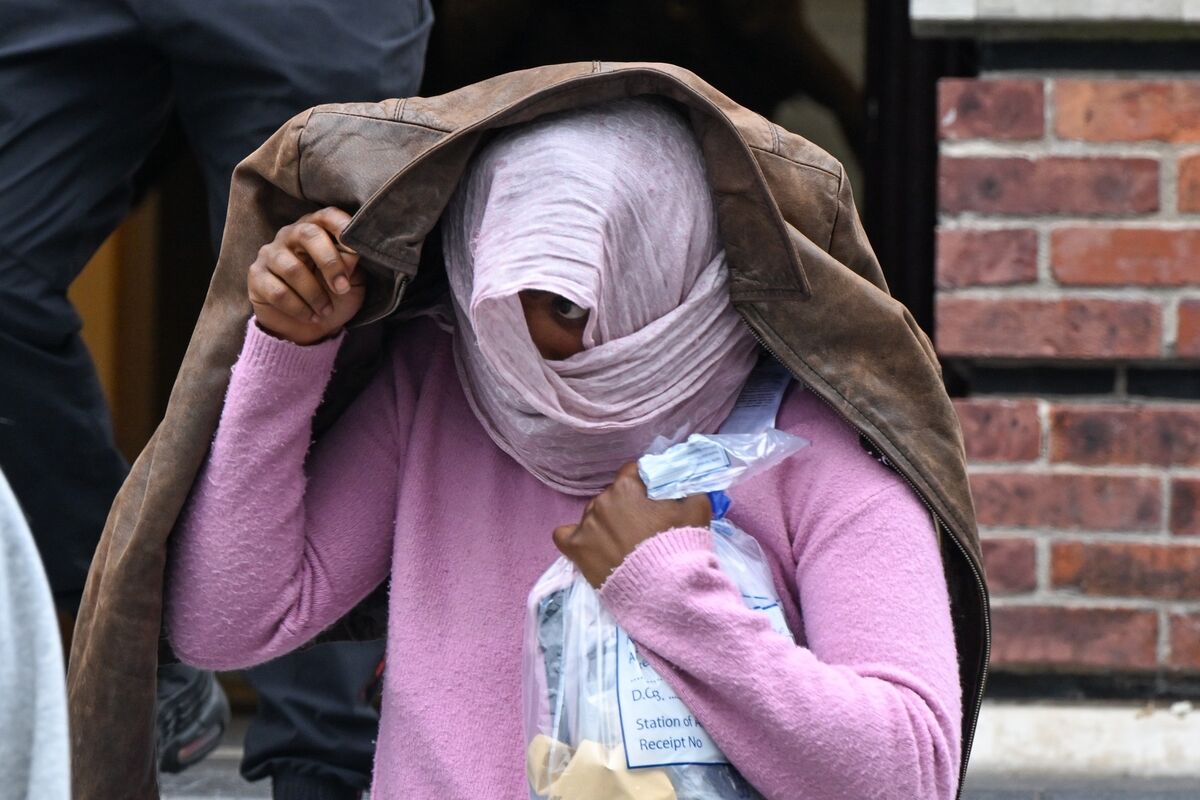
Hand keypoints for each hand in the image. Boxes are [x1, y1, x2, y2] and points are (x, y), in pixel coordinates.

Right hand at [247, 206, 364, 344]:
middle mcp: (290, 235)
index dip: (341, 226)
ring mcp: (270, 254)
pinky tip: (309, 316)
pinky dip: (298, 308)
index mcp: (317, 229)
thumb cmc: (333, 297)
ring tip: (326, 311)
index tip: (356, 247)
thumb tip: (351, 252)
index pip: (327, 215)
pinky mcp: (256, 275)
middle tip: (342, 288)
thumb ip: (353, 263)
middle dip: (329, 262)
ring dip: (315, 295)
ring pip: (293, 269)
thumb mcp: (353, 281)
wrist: (310, 329)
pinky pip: (278, 291)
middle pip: (308, 234)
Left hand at [553, 462, 711, 588]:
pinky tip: (589, 546)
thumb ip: (688, 489)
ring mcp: (586, 525)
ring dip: (605, 523)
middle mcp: (601, 501)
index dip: (644, 486)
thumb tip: (684, 483)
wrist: (665, 589)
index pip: (632, 473)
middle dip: (626, 506)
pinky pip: (564, 535)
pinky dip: (575, 537)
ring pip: (593, 514)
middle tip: (643, 527)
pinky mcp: (575, 549)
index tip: (653, 501)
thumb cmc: (680, 545)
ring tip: (623, 544)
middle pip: (612, 495)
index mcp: (626, 487)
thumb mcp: (697, 509)